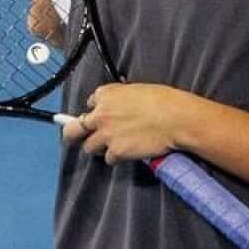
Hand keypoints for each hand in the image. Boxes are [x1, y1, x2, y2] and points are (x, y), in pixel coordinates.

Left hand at [61, 83, 191, 164]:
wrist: (177, 118)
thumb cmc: (165, 101)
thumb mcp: (138, 90)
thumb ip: (122, 98)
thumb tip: (120, 107)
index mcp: (107, 94)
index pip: (90, 102)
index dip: (95, 110)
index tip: (98, 115)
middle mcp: (101, 114)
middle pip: (73, 128)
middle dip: (72, 133)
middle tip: (74, 136)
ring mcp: (106, 134)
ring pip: (89, 147)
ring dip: (98, 147)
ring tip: (112, 146)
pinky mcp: (116, 151)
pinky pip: (108, 158)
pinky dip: (117, 157)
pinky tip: (128, 152)